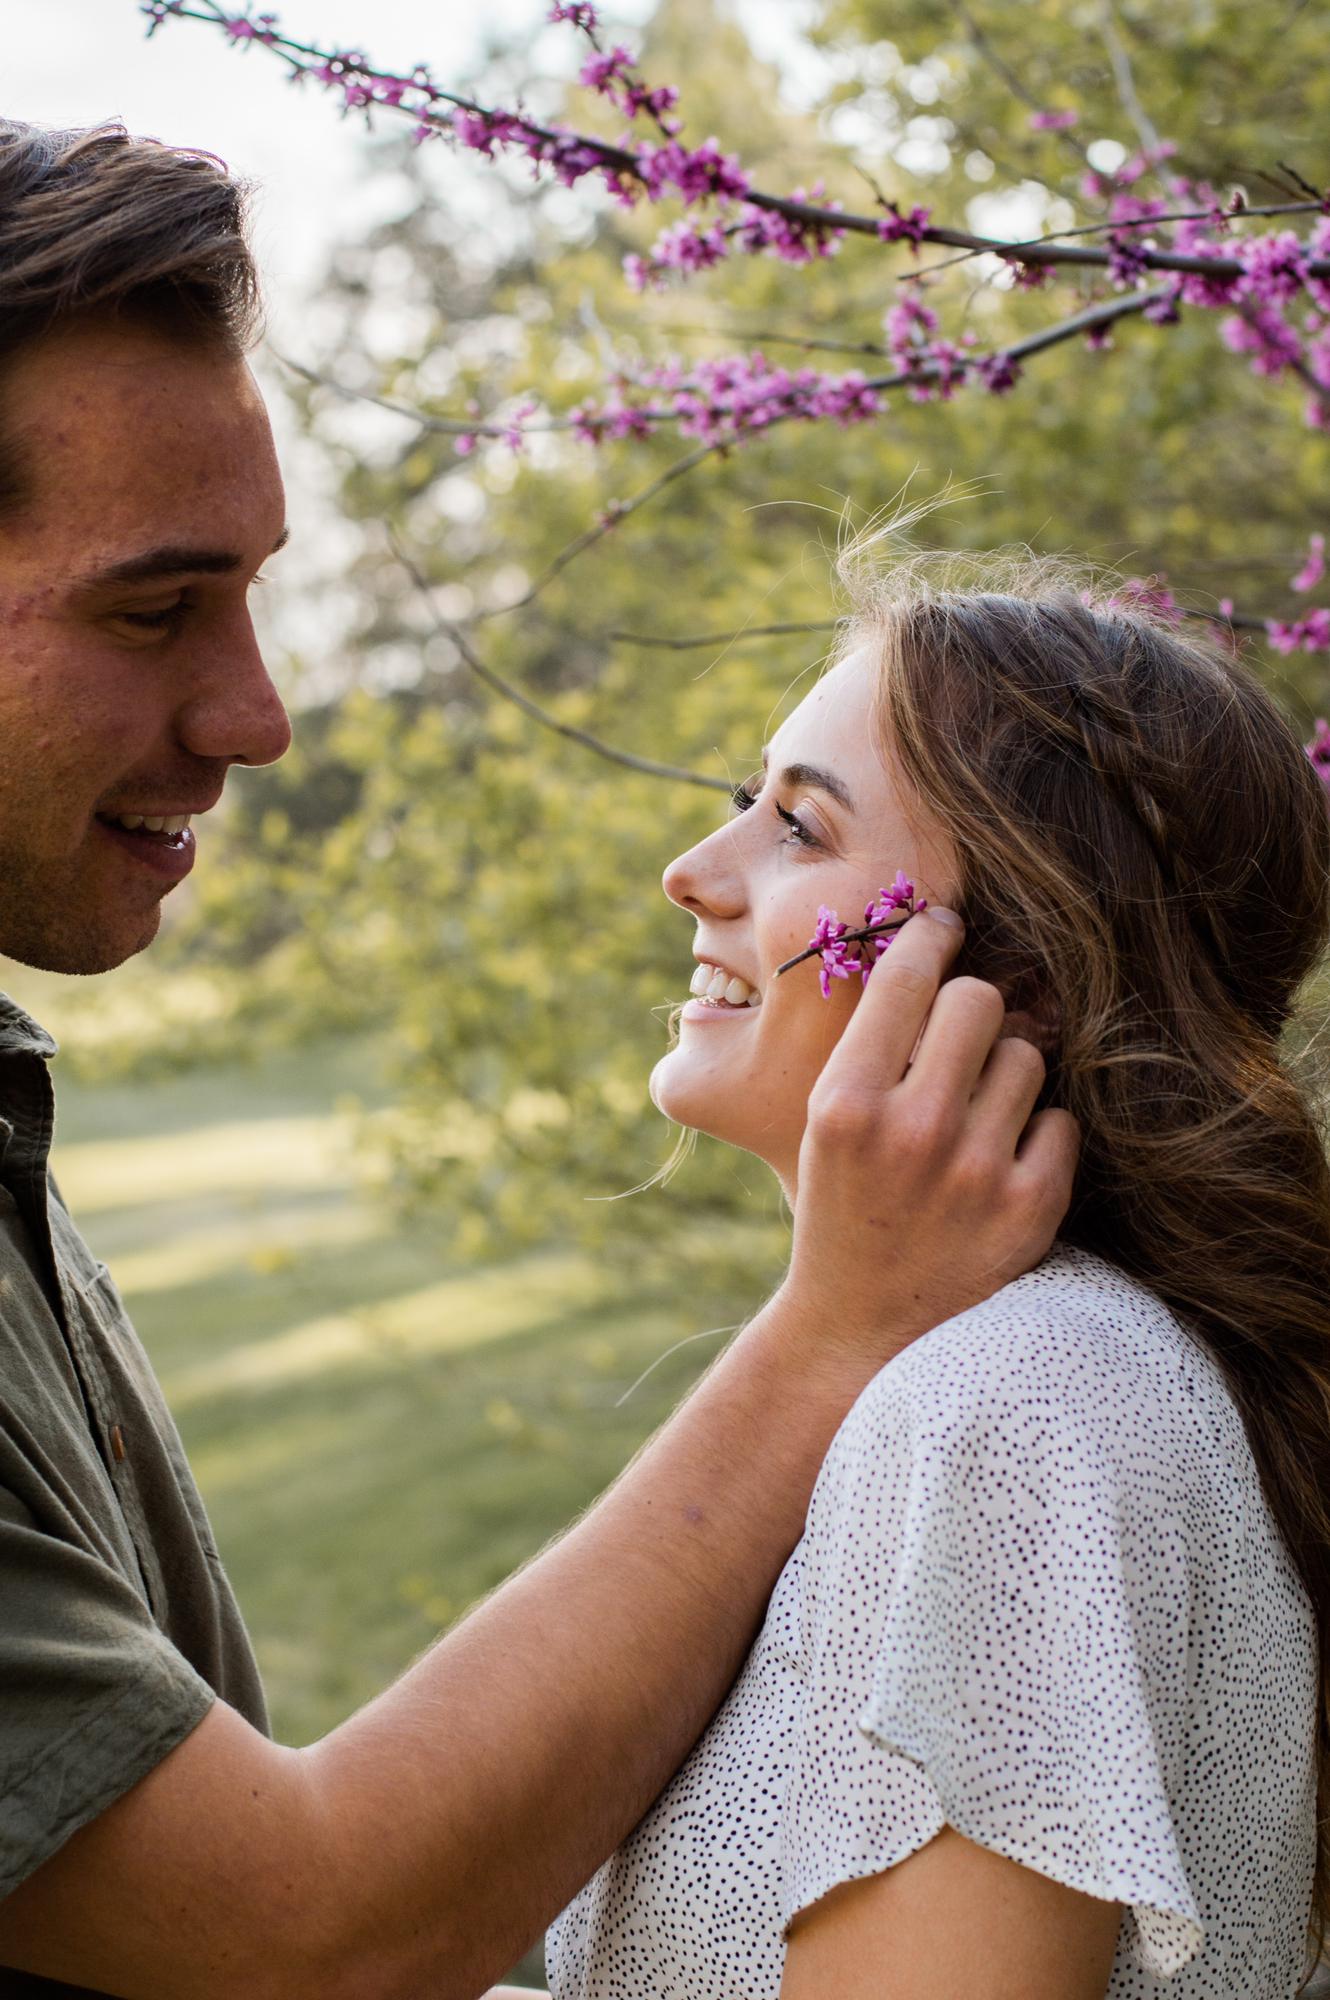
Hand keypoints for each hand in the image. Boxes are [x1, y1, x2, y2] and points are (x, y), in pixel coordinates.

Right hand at [780, 905, 1078, 1366]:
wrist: (863, 1329)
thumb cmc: (845, 1205)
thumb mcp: (827, 1122)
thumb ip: (876, 1044)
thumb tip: (944, 949)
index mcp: (845, 1102)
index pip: (906, 976)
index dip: (931, 938)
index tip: (943, 930)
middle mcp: (910, 1130)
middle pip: (979, 1001)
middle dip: (973, 1010)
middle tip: (959, 1037)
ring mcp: (975, 1170)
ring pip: (1025, 1057)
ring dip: (1004, 1076)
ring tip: (973, 1120)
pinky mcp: (1031, 1206)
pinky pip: (1060, 1119)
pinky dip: (1036, 1135)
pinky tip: (999, 1167)